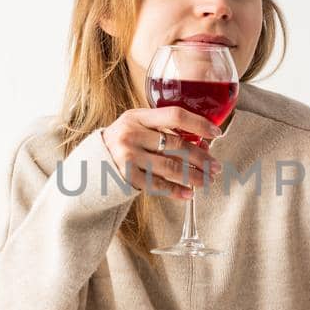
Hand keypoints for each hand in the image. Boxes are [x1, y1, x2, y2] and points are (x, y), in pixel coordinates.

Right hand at [100, 108, 222, 200]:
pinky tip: (189, 194)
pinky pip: (157, 185)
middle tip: (216, 167)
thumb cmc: (124, 141)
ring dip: (193, 176)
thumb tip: (203, 143)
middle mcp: (132, 134)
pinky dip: (176, 191)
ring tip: (207, 181)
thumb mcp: (138, 126)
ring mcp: (128, 156)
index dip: (198, 124)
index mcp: (137, 116)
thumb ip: (164, 130)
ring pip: (170, 167)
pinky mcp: (126, 177)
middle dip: (201, 157)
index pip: (175, 116)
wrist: (92, 162)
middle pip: (176, 145)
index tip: (216, 132)